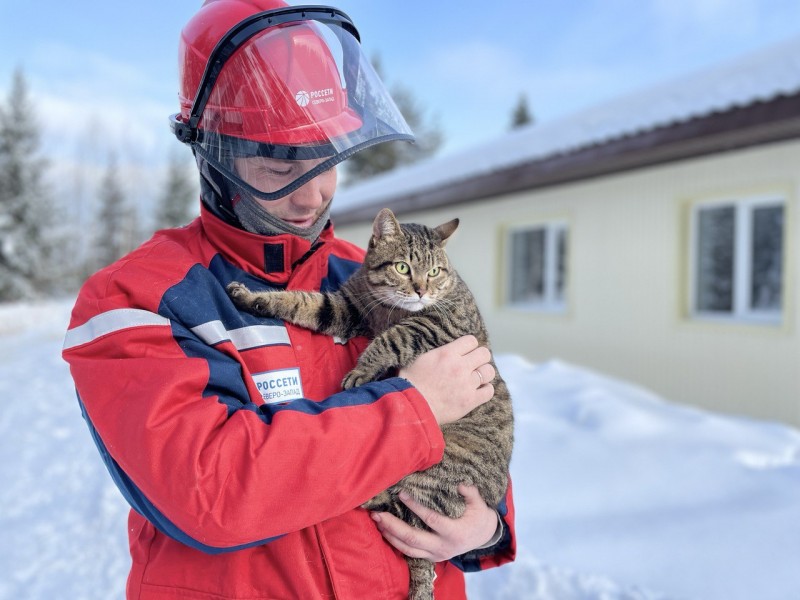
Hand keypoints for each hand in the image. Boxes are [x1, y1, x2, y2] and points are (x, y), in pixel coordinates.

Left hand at [370, 485, 497, 561]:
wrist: (483, 537)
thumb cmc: (479, 516)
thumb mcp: (479, 504)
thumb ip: (470, 493)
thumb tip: (460, 483)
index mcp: (455, 533)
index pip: (431, 520)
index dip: (415, 507)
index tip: (401, 493)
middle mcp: (443, 547)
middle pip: (413, 538)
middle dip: (393, 526)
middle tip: (377, 513)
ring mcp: (436, 555)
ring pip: (407, 549)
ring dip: (390, 535)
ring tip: (377, 521)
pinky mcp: (430, 557)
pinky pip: (409, 553)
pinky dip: (395, 543)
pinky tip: (384, 531)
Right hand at [399, 335, 494, 424]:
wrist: (410, 407)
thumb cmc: (409, 383)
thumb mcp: (418, 358)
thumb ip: (435, 352)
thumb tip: (443, 348)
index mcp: (447, 353)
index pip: (471, 340)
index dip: (469, 346)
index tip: (465, 352)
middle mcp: (460, 366)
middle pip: (484, 354)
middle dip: (479, 358)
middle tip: (472, 364)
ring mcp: (467, 384)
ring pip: (489, 371)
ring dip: (484, 373)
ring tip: (476, 378)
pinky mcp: (470, 401)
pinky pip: (489, 391)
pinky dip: (485, 390)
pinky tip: (478, 391)